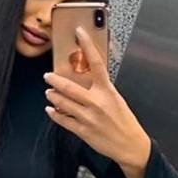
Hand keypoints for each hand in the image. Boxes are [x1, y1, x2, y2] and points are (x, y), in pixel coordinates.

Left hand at [43, 25, 150, 171]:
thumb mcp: (116, 99)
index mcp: (107, 91)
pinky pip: (63, 120)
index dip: (87, 45)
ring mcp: (88, 117)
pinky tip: (51, 109)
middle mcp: (96, 102)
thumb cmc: (124, 121)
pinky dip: (54, 113)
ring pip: (63, 103)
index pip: (96, 62)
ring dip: (53, 96)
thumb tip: (85, 79)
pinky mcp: (83, 131)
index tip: (79, 32)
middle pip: (70, 86)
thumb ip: (101, 89)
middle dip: (55, 80)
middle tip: (48, 76)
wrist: (130, 145)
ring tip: (49, 92)